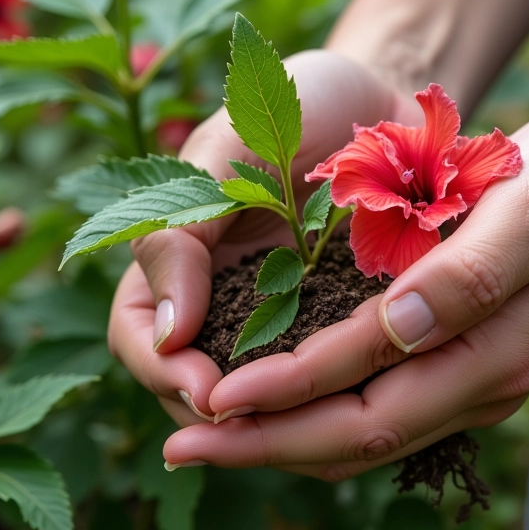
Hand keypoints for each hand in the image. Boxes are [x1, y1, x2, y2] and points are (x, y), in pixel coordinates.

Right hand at [107, 49, 418, 426]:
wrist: (388, 104)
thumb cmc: (303, 107)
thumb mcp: (231, 147)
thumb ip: (183, 228)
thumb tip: (167, 333)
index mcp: (182, 260)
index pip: (140, 336)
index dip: (160, 371)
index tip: (204, 388)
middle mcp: (227, 301)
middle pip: (192, 387)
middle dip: (217, 415)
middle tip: (256, 425)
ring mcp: (286, 321)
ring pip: (261, 401)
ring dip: (276, 425)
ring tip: (311, 425)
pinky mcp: (345, 330)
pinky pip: (328, 383)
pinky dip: (333, 402)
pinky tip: (359, 403)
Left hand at [148, 98, 528, 478]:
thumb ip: (472, 275)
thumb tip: (399, 330)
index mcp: (490, 353)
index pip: (368, 402)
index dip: (286, 403)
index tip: (213, 402)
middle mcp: (473, 381)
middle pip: (352, 439)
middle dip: (262, 446)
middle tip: (180, 446)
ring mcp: (464, 374)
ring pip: (357, 432)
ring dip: (278, 437)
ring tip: (206, 431)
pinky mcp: (455, 355)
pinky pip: (372, 404)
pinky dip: (312, 408)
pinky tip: (268, 396)